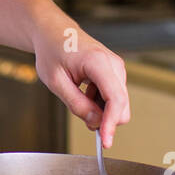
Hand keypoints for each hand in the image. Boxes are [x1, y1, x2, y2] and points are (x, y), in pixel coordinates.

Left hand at [31, 20, 130, 146]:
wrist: (54, 32)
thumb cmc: (52, 50)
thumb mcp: (56, 81)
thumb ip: (76, 104)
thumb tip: (96, 122)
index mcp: (98, 62)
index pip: (115, 99)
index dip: (111, 123)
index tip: (106, 141)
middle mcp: (113, 64)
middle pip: (122, 106)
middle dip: (104, 118)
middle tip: (81, 114)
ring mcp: (116, 68)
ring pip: (118, 104)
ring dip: (100, 110)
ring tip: (78, 96)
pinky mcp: (115, 73)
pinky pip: (114, 98)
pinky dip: (100, 103)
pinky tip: (84, 92)